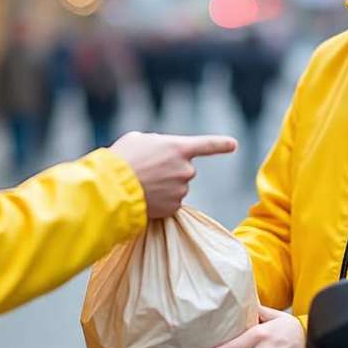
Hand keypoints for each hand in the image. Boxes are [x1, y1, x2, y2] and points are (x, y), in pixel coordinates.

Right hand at [110, 132, 236, 218]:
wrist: (114, 187)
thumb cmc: (122, 158)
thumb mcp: (139, 139)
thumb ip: (157, 145)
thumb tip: (160, 156)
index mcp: (179, 148)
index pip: (207, 145)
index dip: (221, 144)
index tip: (233, 144)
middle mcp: (186, 169)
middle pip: (184, 170)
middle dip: (170, 170)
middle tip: (146, 170)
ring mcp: (181, 190)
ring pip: (177, 187)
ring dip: (164, 186)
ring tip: (142, 183)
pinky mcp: (174, 207)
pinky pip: (171, 203)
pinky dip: (160, 201)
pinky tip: (146, 196)